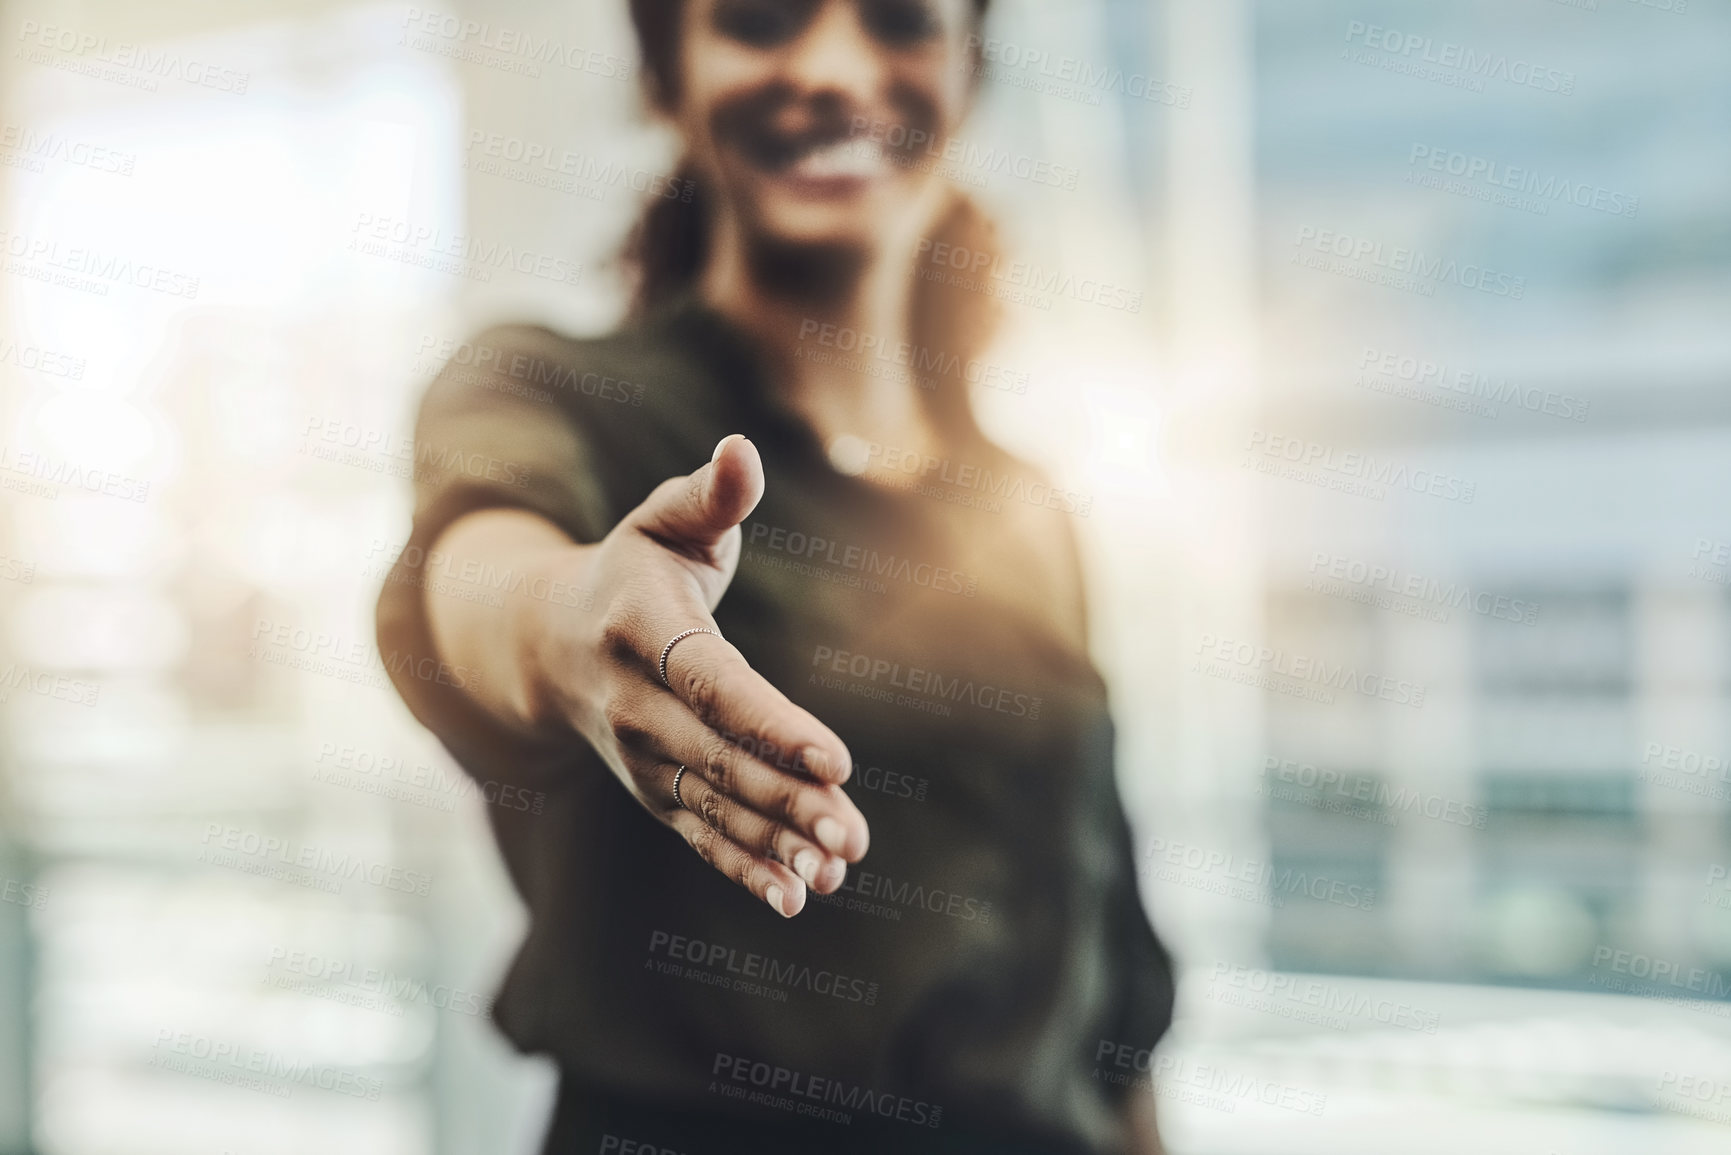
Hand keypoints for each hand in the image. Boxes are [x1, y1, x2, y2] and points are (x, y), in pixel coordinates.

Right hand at [532, 434, 868, 916]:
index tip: (835, 760)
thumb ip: (710, 494)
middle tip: (850, 834)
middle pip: (722, 760)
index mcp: (644, 631)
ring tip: (836, 867)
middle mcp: (635, 704)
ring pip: (716, 806)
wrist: (550, 642)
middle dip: (788, 800)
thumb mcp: (665, 521)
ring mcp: (642, 757)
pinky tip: (794, 896)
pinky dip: (745, 866)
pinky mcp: (654, 791)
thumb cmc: (634, 567)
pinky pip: (701, 835)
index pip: (717, 685)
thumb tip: (741, 450)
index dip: (774, 725)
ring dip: (777, 842)